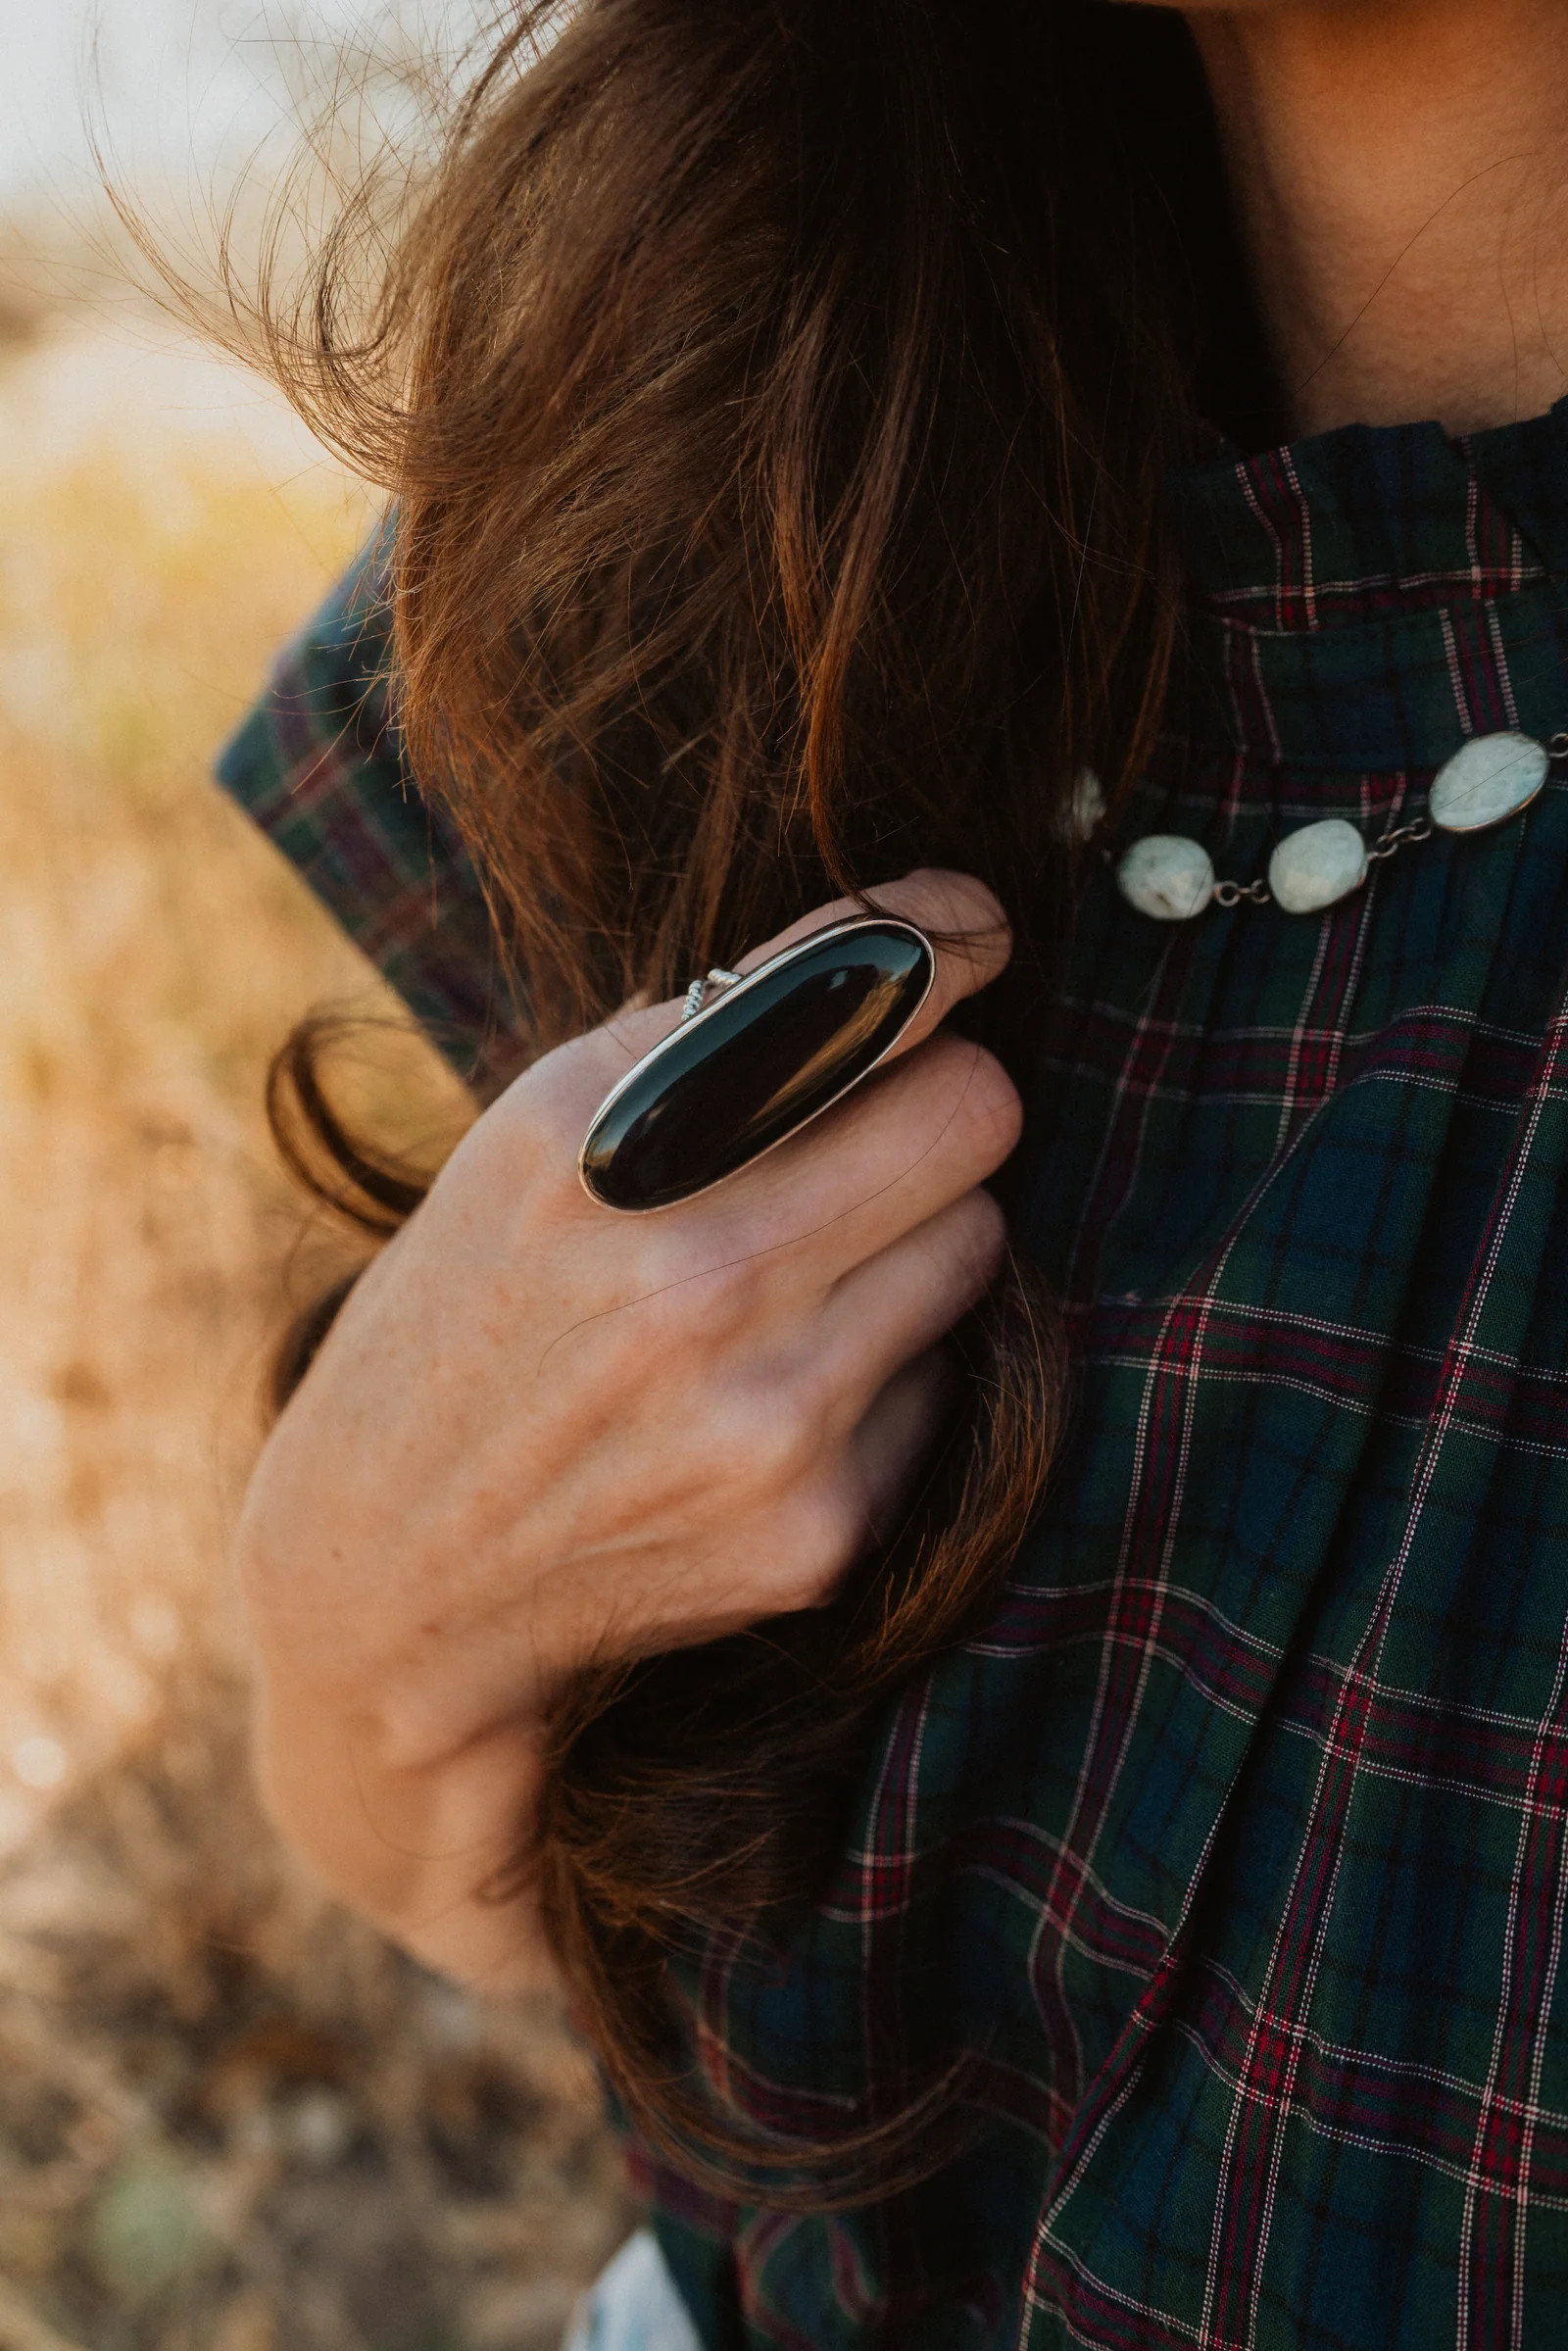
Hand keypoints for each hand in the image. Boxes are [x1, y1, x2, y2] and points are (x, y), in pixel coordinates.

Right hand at [237, 869, 1018, 1986]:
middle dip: (945, 1098)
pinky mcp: (819, 1524)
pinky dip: (883, 1367)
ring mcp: (764, 1412)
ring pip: (977, 1238)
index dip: (944, 944)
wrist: (391, 1582)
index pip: (856, 994)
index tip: (976, 932)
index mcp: (594, 1143)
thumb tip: (900, 945)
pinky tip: (771, 1394)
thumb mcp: (523, 1144)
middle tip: (889, 1123)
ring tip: (803, 1275)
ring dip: (918, 1235)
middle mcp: (688, 1275)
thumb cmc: (469, 1321)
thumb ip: (692, 1041)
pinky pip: (941, 1378)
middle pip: (972, 1112)